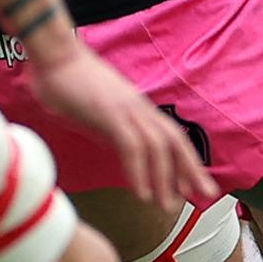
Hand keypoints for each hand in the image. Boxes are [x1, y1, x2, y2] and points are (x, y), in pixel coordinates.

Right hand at [27, 41, 217, 209]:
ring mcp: (127, 110)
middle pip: (175, 141)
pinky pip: (132, 145)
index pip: (171, 137)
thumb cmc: (70, 83)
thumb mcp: (96, 113)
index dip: (186, 160)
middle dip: (192, 170)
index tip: (195, 185)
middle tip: (206, 197)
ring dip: (165, 178)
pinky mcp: (110, 113)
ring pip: (158, 147)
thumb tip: (118, 147)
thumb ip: (110, 130)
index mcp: (139, 109)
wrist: (55, 56)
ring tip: (168, 205)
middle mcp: (140, 109)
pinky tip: (142, 193)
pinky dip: (140, 170)